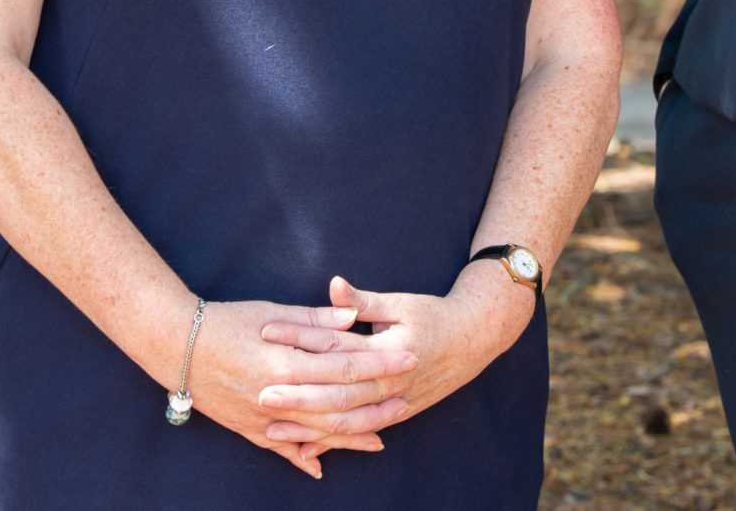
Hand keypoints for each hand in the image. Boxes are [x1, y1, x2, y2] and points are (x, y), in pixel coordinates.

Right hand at [176, 299, 414, 479]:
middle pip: (339, 403)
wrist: (176, 345)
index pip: (346, 365)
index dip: (379, 362)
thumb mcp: (270, 313)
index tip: (407, 358)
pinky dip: (304, 458)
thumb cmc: (225, 322)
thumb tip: (352, 320)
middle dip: (377, 401)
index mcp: (287, 361)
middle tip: (407, 397)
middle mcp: (279, 395)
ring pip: (318, 433)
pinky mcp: (250, 430)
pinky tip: (323, 467)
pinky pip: (283, 450)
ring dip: (352, 435)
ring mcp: (265, 418)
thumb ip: (314, 320)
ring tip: (381, 435)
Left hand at [256, 270, 531, 449]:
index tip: (266, 333)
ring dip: (309, 426)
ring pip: (346, 421)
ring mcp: (394, 402)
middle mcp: (390, 382)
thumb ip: (363, 301)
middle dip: (297, 396)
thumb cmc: (433, 315)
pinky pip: (358, 433)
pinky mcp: (396, 414)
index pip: (335, 344)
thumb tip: (333, 285)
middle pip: (337, 392)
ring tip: (271, 428)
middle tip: (260, 394)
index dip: (300, 338)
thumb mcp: (399, 304)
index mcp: (387, 349)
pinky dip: (332, 443)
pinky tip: (306, 451)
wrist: (475, 339)